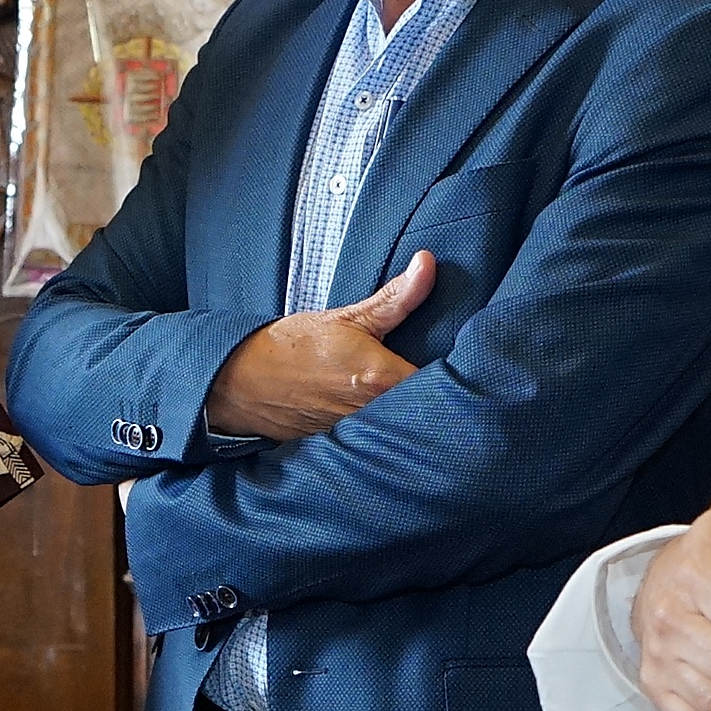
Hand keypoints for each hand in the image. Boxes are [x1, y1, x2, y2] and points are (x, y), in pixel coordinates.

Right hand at [201, 251, 437, 441]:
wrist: (240, 382)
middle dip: (439, 397)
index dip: (459, 376)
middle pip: (425, 409)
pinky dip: (385, 428)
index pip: (443, 384)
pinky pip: (377, 438)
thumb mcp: (346, 317)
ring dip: (412, 414)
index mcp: (382, 378)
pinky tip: (389, 418)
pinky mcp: (344, 445)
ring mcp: (359, 433)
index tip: (471, 364)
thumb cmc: (290, 348)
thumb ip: (396, 298)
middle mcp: (374, 412)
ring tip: (424, 400)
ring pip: (402, 426)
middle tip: (454, 382)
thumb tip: (428, 265)